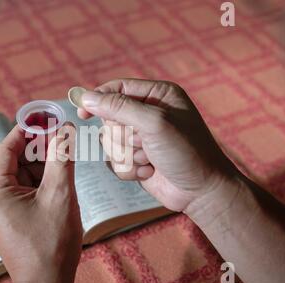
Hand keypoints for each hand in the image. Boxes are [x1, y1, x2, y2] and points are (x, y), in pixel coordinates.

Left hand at [0, 125, 81, 282]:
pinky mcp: (5, 215)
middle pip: (14, 158)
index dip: (29, 128)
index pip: (8, 146)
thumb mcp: (60, 195)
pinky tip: (58, 176)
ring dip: (42, 163)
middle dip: (40, 146)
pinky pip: (21, 187)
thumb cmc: (51, 245)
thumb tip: (65, 129)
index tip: (48, 115)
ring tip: (66, 157)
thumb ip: (61, 157)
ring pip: (20, 172)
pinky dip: (39, 179)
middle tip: (63, 136)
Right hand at [78, 79, 236, 213]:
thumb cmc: (186, 151)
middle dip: (124, 136)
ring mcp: (141, 138)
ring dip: (128, 155)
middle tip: (144, 142)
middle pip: (109, 118)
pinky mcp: (136, 159)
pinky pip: (115, 162)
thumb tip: (86, 97)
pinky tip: (150, 171)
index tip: (83, 112)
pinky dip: (130, 169)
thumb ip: (119, 107)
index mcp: (157, 95)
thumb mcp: (154, 123)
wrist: (201, 191)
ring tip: (151, 158)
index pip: (117, 89)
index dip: (98, 99)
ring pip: (110, 143)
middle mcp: (148, 113)